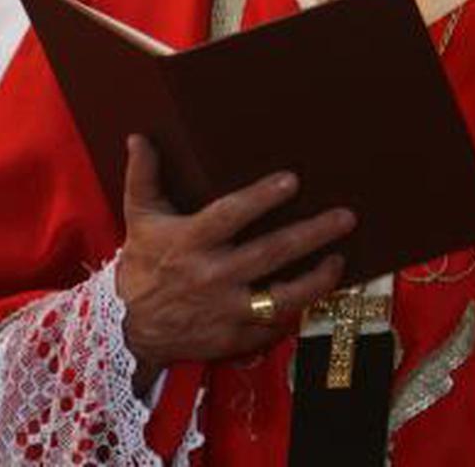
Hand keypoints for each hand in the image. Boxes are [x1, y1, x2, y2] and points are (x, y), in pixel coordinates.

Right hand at [116, 135, 354, 391]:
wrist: (129, 329)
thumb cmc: (142, 264)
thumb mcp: (140, 217)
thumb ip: (144, 175)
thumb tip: (139, 136)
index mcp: (190, 241)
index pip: (230, 215)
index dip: (261, 198)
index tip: (292, 180)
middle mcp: (212, 275)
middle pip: (269, 253)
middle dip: (311, 234)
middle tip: (345, 216)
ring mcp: (225, 310)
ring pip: (280, 295)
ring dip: (316, 278)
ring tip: (340, 258)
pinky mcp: (234, 337)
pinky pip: (272, 324)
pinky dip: (297, 309)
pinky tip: (319, 291)